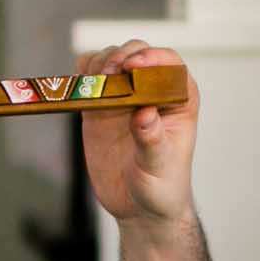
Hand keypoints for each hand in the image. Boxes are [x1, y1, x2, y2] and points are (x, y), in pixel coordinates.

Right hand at [77, 41, 196, 224]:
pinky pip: (89, 79)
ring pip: (111, 59)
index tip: (133, 66)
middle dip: (121, 56)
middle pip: (137, 53)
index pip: (170, 65)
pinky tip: (80, 86)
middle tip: (109, 73)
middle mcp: (152, 91)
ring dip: (100, 63)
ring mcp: (125, 96)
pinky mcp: (101, 108)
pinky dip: (82, 75)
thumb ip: (152, 140)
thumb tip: (144, 113)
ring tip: (94, 84)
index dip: (152, 58)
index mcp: (179, 99)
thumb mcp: (159, 167)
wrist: (139, 207)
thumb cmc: (162, 187)